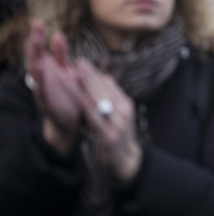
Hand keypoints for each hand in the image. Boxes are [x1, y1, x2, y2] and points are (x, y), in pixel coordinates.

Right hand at [25, 20, 80, 154]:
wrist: (72, 120)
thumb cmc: (69, 93)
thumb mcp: (66, 70)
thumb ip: (61, 54)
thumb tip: (57, 34)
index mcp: (47, 68)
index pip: (38, 49)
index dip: (37, 35)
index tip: (37, 21)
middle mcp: (42, 77)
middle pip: (34, 58)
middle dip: (33, 43)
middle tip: (35, 29)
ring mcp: (43, 90)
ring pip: (35, 74)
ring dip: (35, 60)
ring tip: (35, 45)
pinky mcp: (48, 103)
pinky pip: (42, 92)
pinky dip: (41, 83)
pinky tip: (40, 74)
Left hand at [77, 60, 141, 182]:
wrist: (126, 160)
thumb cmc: (118, 134)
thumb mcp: (119, 114)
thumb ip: (111, 97)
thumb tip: (104, 77)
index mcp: (125, 103)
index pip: (110, 84)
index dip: (95, 73)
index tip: (83, 63)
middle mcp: (124, 111)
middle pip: (106, 90)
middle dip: (91, 76)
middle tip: (79, 63)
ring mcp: (118, 123)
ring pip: (102, 101)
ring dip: (89, 87)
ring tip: (78, 76)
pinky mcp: (110, 136)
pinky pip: (97, 119)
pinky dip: (89, 108)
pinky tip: (81, 99)